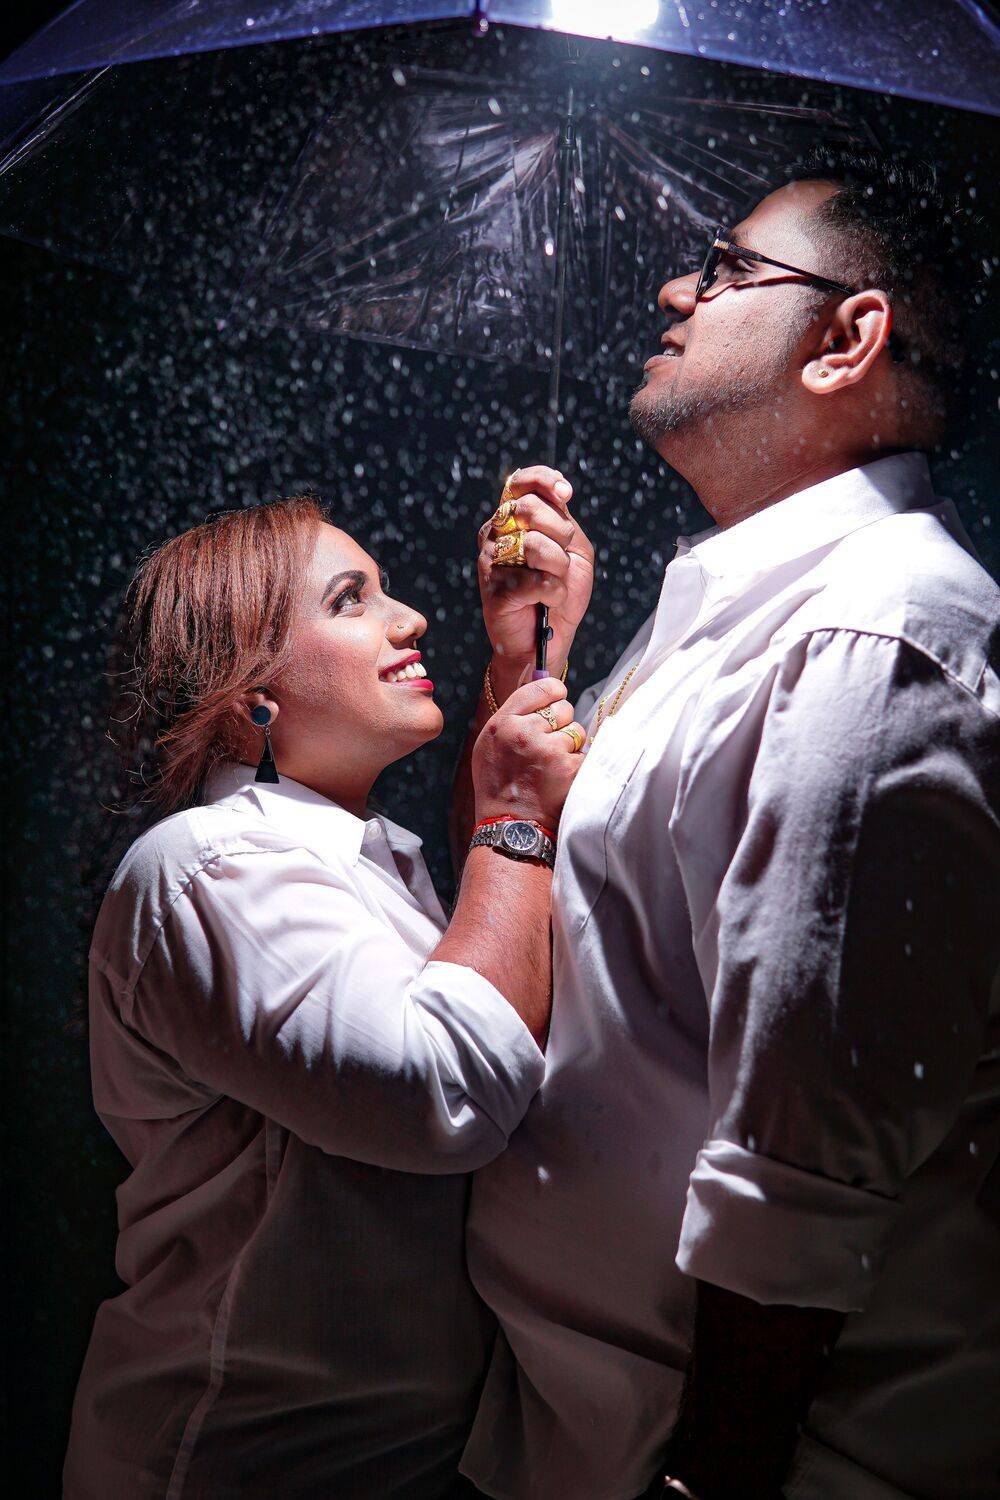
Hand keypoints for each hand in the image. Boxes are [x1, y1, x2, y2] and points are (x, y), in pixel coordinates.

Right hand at [472, 676, 585, 830]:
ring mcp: (549, 751)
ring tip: (552, 766)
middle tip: (548, 746)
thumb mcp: (490, 745)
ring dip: (570, 746)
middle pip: (563, 708)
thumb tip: (545, 687)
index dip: (554, 692)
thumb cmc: (499, 785)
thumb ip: (514, 716)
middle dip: (561, 724)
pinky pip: (585, 753)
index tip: (557, 698)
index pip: (540, 688)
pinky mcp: (569, 768)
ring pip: (577, 731)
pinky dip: (578, 764)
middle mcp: (524, 733)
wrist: (511, 826)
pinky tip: (561, 778)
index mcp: (502, 723)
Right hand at [478, 465, 594, 701]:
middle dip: (561, 534)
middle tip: (562, 559)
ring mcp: (490, 561)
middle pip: (529, 510)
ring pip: (535, 546)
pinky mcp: (493, 590)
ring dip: (560, 569)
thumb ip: (565, 520)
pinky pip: (537, 581)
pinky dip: (554, 593)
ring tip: (554, 584)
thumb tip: (561, 495)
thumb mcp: (574, 550)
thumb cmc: (559, 593)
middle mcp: (495, 534)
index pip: (520, 482)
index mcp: (513, 519)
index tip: (566, 495)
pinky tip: (546, 602)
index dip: (544, 480)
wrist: (547, 640)